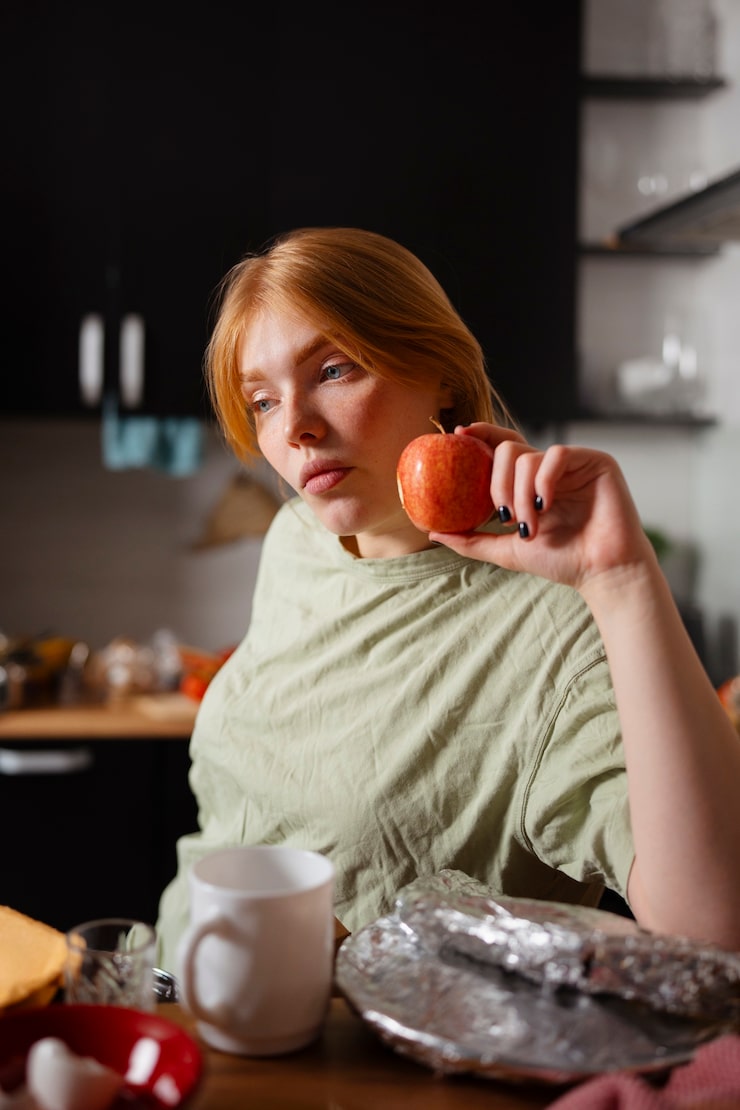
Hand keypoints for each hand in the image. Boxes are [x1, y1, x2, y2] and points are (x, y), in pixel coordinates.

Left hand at [429, 424, 656, 594]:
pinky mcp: (595, 462)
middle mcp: (550, 468)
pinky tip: (546, 505)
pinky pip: (556, 455)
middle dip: (497, 484)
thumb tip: (433, 532)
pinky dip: (543, 480)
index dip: (481, 434)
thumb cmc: (562, 561)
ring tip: (530, 526)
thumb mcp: (507, 551)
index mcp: (530, 481)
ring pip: (528, 456)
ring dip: (521, 495)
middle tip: (504, 516)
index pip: (501, 447)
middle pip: (507, 449)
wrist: (601, 573)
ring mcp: (573, 463)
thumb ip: (472, 540)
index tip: (459, 434)